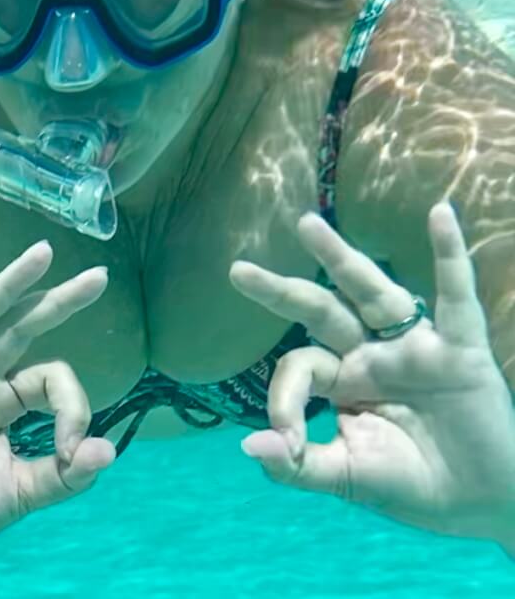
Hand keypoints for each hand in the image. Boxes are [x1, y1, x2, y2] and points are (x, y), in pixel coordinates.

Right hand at [0, 241, 115, 580]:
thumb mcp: (16, 495)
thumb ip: (61, 476)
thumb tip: (109, 451)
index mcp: (2, 401)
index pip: (48, 377)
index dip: (73, 405)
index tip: (74, 451)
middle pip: (18, 328)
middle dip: (56, 301)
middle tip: (101, 276)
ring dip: (6, 287)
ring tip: (42, 254)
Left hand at [229, 202, 514, 550]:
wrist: (484, 505)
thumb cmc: (415, 486)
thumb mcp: (348, 478)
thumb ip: (298, 465)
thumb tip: (248, 447)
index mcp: (343, 381)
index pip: (299, 367)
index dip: (283, 398)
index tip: (285, 437)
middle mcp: (371, 355)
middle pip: (320, 310)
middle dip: (281, 290)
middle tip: (237, 270)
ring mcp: (414, 347)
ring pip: (371, 291)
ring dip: (339, 257)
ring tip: (304, 224)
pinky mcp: (460, 349)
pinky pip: (456, 296)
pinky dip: (450, 255)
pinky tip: (439, 215)